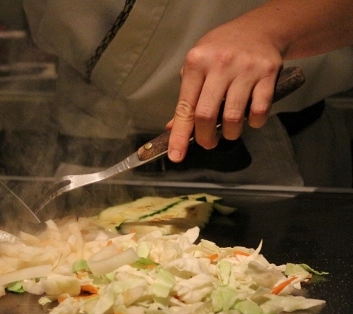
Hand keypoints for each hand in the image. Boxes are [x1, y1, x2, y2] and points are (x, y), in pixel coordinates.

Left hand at [167, 19, 282, 162]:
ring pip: (233, 117)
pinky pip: (259, 110)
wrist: (259, 29)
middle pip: (206, 115)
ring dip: (230, 133)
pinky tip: (249, 120)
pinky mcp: (267, 74)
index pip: (185, 107)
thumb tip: (173, 127)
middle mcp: (220, 64)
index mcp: (196, 62)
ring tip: (229, 131)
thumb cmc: (221, 50)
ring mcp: (245, 68)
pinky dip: (253, 123)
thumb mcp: (197, 65)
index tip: (176, 155)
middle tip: (208, 142)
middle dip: (205, 138)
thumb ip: (187, 96)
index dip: (179, 135)